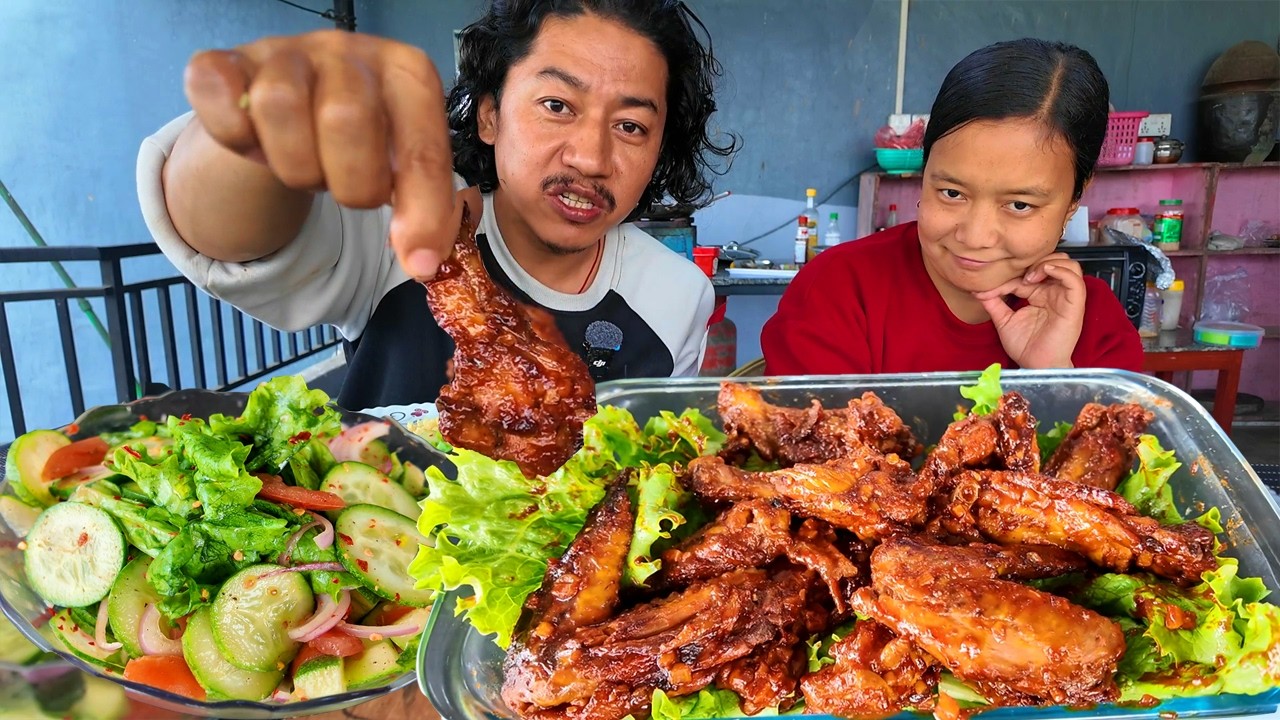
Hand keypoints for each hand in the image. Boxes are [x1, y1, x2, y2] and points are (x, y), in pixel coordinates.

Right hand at [183, 30, 470, 279]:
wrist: (290, 108)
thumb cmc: (357, 141)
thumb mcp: (399, 169)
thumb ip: (422, 210)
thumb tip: (422, 262)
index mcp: (406, 74)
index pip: (421, 146)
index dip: (422, 210)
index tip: (417, 261)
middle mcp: (348, 51)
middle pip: (347, 118)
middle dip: (351, 184)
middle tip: (347, 192)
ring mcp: (283, 51)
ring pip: (278, 106)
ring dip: (293, 165)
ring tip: (303, 166)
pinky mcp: (224, 62)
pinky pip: (219, 98)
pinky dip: (233, 135)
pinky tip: (251, 143)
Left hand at [973, 253, 1085, 368]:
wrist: (1035, 365)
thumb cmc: (1024, 346)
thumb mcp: (1004, 320)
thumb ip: (993, 303)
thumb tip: (978, 289)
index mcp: (1039, 294)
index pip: (1026, 273)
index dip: (1008, 276)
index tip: (988, 288)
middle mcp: (1054, 292)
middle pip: (1053, 260)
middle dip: (1034, 262)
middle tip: (1017, 277)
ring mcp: (1065, 297)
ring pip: (1068, 265)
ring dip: (1048, 263)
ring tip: (1030, 277)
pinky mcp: (1074, 305)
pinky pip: (1075, 280)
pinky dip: (1061, 271)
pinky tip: (1044, 273)